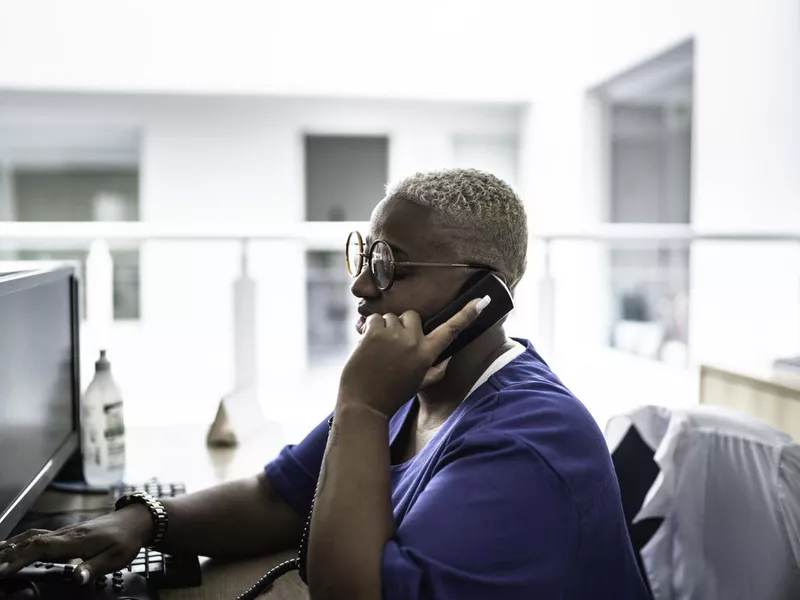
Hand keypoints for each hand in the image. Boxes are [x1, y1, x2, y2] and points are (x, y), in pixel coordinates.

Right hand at [0, 505, 152, 584]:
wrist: (135, 520)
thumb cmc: (126, 539)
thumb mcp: (115, 557)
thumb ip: (94, 568)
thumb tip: (76, 578)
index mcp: (75, 540)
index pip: (41, 547)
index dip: (20, 558)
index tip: (3, 570)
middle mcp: (66, 534)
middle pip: (30, 541)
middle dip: (8, 553)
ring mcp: (65, 532)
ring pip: (32, 536)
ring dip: (12, 546)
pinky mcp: (67, 533)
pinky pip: (39, 536)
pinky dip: (22, 542)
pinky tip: (13, 547)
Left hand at [338, 295, 490, 418]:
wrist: (364, 404)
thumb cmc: (392, 394)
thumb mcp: (420, 383)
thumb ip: (437, 369)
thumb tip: (449, 356)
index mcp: (428, 355)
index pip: (451, 330)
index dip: (467, 314)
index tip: (482, 300)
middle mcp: (414, 342)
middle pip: (413, 316)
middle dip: (403, 326)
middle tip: (393, 346)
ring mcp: (395, 336)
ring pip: (391, 317)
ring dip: (384, 328)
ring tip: (378, 350)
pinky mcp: (375, 333)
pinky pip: (374, 318)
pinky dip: (368, 329)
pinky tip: (367, 346)